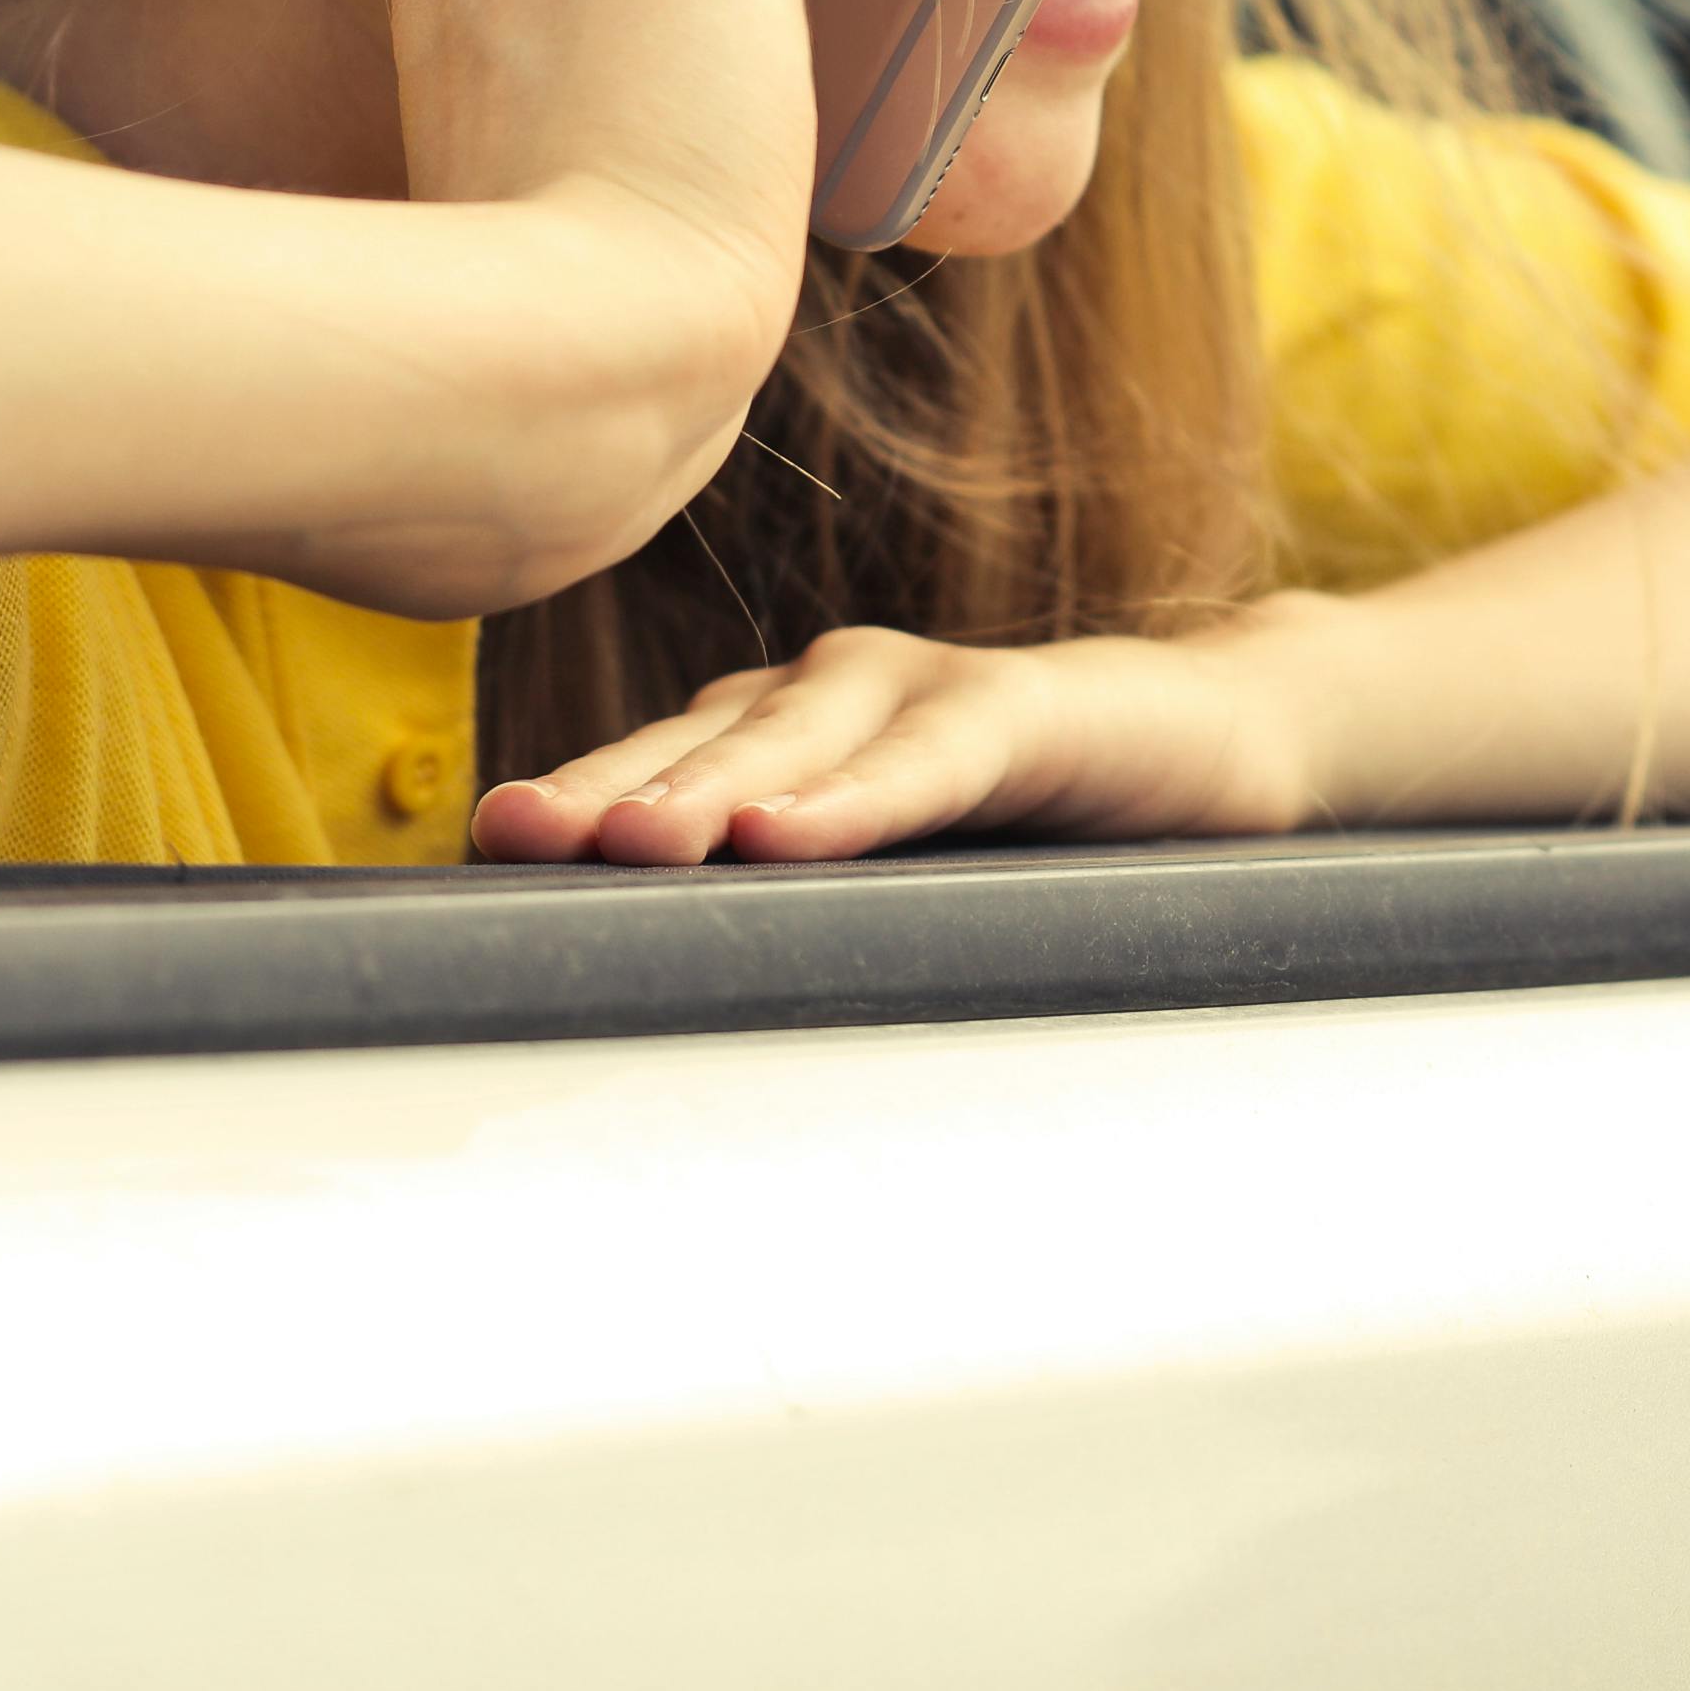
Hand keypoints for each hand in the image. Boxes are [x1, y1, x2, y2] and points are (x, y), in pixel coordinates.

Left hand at [470, 615, 1336, 864]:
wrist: (1210, 744)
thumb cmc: (1026, 823)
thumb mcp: (887, 871)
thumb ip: (782, 904)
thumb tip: (633, 1004)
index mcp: (777, 727)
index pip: (649, 766)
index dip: (568, 802)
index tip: (479, 850)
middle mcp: (829, 688)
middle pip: (696, 743)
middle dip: (604, 794)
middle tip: (515, 839)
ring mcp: (925, 686)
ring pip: (796, 737)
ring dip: (712, 789)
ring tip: (635, 845)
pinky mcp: (1027, 705)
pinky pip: (931, 753)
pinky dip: (858, 794)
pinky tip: (792, 833)